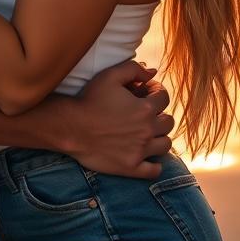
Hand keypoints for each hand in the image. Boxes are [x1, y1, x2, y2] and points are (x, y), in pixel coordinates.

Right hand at [63, 59, 174, 178]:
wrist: (71, 127)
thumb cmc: (89, 99)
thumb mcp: (110, 75)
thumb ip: (133, 69)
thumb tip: (152, 72)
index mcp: (145, 108)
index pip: (164, 98)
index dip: (157, 91)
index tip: (147, 91)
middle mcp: (147, 130)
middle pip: (168, 122)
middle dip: (161, 114)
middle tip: (148, 112)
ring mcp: (141, 151)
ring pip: (165, 145)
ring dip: (160, 137)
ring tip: (148, 133)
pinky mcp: (131, 167)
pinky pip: (154, 171)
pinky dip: (155, 165)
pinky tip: (147, 156)